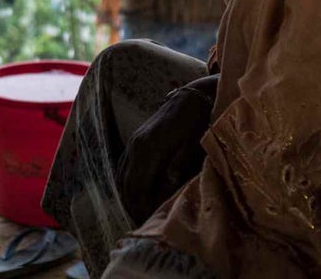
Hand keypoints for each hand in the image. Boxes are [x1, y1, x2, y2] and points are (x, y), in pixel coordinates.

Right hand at [116, 74, 218, 225]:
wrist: (195, 96)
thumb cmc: (199, 120)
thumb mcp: (195, 143)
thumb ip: (180, 164)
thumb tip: (168, 186)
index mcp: (148, 148)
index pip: (137, 186)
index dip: (141, 207)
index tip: (148, 222)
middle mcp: (135, 146)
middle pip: (126, 185)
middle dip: (133, 206)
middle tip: (144, 224)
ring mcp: (133, 142)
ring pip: (122, 177)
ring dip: (129, 197)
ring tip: (141, 214)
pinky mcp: (136, 141)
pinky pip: (125, 168)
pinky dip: (129, 185)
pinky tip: (139, 196)